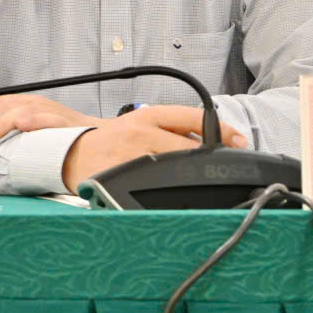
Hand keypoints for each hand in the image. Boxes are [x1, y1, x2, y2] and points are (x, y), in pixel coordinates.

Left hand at [0, 93, 94, 145]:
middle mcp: (32, 103)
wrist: (92, 136)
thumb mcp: (25, 124)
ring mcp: (48, 110)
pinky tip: (22, 126)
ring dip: (0, 124)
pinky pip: (48, 119)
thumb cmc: (56, 133)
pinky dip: (34, 121)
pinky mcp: (65, 122)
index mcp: (20, 103)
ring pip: (19, 111)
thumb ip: (1, 122)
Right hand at [62, 104, 246, 188]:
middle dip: (211, 160)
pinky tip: (179, 196)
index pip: (193, 116)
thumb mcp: (140, 122)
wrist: (71, 153)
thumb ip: (174, 128)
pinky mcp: (121, 177)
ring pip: (176, 168)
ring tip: (203, 184)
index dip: (222, 129)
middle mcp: (140, 133)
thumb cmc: (111, 140)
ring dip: (195, 178)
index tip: (240, 141)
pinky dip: (172, 193)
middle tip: (225, 169)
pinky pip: (155, 188)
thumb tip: (217, 139)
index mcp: (147, 116)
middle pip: (190, 147)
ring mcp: (131, 156)